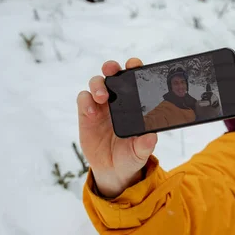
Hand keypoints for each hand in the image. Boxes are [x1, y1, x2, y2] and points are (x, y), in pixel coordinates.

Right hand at [77, 58, 157, 196]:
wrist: (113, 170)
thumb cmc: (131, 155)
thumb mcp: (140, 152)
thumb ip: (145, 145)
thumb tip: (151, 137)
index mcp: (135, 103)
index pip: (134, 79)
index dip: (134, 67)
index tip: (135, 65)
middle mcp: (118, 100)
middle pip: (112, 74)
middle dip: (111, 67)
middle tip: (112, 70)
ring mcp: (101, 106)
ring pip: (96, 83)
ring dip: (98, 85)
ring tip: (103, 97)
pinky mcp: (86, 114)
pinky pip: (83, 99)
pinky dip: (86, 101)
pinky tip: (92, 111)